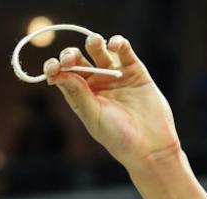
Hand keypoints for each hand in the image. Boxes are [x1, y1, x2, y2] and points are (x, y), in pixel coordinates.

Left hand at [44, 35, 180, 168]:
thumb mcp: (95, 117)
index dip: (56, 67)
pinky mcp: (135, 72)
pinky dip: (118, 43)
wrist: (152, 148)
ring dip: (93, 42)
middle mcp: (97, 84)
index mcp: (82, 96)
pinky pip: (124, 51)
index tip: (54, 67)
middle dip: (71, 55)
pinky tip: (114, 45)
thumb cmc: (120, 139)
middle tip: (71, 58)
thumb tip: (59, 72)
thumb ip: (78, 94)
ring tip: (95, 43)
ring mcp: (116, 76)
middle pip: (78, 59)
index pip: (64, 75)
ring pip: (99, 50)